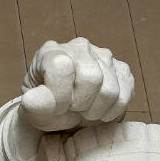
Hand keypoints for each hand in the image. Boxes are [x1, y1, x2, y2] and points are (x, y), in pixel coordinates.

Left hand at [19, 38, 133, 132]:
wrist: (65, 113)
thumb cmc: (47, 109)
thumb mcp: (34, 111)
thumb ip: (34, 106)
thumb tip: (34, 98)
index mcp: (52, 51)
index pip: (62, 67)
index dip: (60, 95)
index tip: (55, 106)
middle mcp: (80, 47)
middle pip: (92, 78)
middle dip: (81, 103)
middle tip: (72, 108)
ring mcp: (104, 56)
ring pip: (110, 90)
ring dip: (96, 110)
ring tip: (83, 110)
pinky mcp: (122, 70)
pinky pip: (125, 96)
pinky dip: (111, 111)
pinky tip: (98, 109)